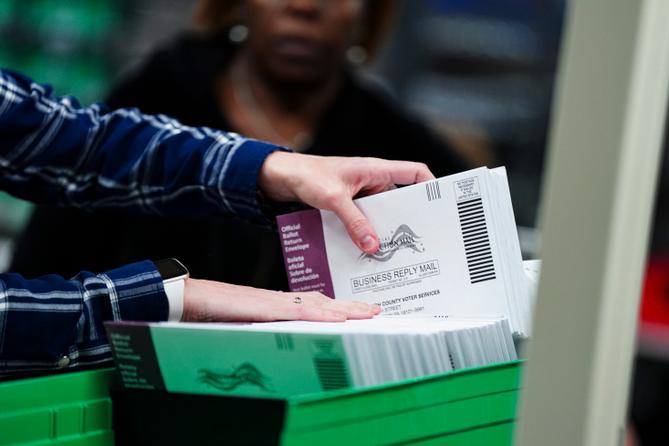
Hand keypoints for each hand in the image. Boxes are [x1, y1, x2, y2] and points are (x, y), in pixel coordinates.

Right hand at [182, 278, 380, 321]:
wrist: (193, 298)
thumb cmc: (215, 311)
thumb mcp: (246, 322)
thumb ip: (265, 325)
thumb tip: (279, 334)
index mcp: (278, 304)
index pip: (315, 304)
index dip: (339, 307)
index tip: (358, 311)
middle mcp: (282, 300)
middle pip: (324, 302)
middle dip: (351, 308)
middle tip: (375, 310)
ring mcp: (277, 302)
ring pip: (319, 305)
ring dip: (346, 310)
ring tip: (368, 313)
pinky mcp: (269, 308)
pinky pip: (301, 312)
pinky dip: (323, 315)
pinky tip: (340, 318)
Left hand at [258, 152, 434, 252]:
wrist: (280, 177)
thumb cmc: (306, 175)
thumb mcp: (333, 198)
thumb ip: (353, 221)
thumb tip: (372, 245)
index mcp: (375, 169)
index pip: (414, 172)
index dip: (430, 186)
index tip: (438, 206)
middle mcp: (372, 181)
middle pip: (399, 201)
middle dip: (405, 221)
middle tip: (414, 243)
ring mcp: (360, 195)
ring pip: (379, 215)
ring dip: (381, 231)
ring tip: (389, 253)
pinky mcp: (347, 206)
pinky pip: (363, 222)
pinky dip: (364, 234)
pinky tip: (364, 251)